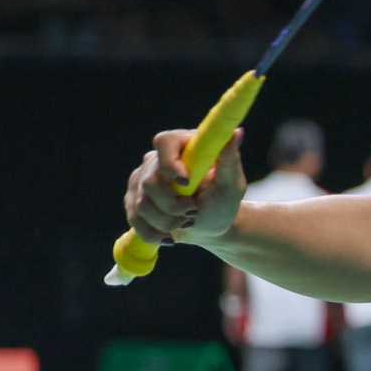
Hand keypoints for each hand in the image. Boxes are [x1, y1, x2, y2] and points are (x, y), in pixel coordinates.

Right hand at [124, 128, 245, 246]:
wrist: (209, 226)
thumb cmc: (223, 201)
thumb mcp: (232, 184)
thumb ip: (230, 159)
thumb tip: (236, 133)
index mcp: (183, 147)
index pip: (164, 142)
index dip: (170, 163)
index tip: (186, 182)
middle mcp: (157, 160)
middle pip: (150, 181)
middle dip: (173, 205)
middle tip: (193, 212)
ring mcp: (141, 180)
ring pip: (142, 204)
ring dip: (167, 222)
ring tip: (186, 222)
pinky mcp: (133, 200)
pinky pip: (135, 219)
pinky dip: (154, 233)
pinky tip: (169, 237)